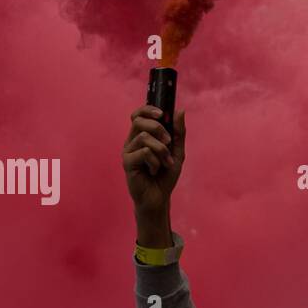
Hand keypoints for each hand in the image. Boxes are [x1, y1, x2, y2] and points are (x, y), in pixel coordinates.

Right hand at [122, 106, 184, 246]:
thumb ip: (178, 132)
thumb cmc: (165, 176)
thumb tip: (179, 111)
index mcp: (142, 136)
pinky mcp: (127, 162)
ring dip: (161, 149)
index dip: (148, 109)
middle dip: (157, 127)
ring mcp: (128, 151)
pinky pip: (144, 152)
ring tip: (165, 162)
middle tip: (168, 142)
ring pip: (144, 137)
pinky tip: (154, 171)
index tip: (162, 114)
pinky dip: (155, 161)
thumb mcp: (177, 151)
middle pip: (139, 120)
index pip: (138, 114)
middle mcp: (132, 141)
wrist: (159, 198)